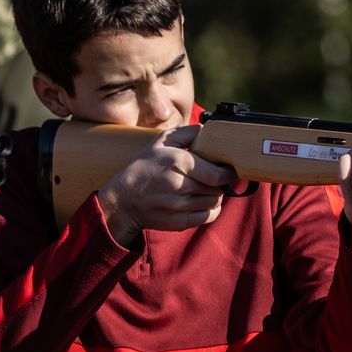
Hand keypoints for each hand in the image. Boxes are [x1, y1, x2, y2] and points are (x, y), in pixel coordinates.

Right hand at [97, 124, 238, 245]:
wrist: (122, 200)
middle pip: (218, 188)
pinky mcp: (178, 221)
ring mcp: (179, 206)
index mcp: (178, 162)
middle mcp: (180, 185)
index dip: (228, 173)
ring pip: (214, 202)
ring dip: (214, 196)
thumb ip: (186, 133)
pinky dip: (210, 210)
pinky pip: (207, 217)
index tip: (227, 169)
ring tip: (204, 189)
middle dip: (219, 183)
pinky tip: (202, 203)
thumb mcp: (159, 142)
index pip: (218, 174)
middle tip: (213, 179)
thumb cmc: (143, 168)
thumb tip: (207, 130)